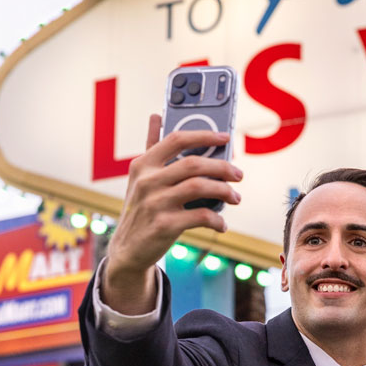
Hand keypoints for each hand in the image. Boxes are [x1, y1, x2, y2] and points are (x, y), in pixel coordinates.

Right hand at [101, 114, 242, 313]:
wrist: (127, 250)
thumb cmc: (141, 209)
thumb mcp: (140, 178)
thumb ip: (152, 147)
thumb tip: (156, 115)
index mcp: (143, 165)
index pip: (177, 139)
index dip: (205, 135)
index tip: (226, 137)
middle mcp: (146, 181)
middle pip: (194, 164)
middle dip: (223, 167)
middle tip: (238, 174)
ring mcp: (154, 203)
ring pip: (200, 187)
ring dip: (225, 191)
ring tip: (235, 197)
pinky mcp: (164, 225)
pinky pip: (201, 216)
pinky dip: (217, 219)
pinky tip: (221, 223)